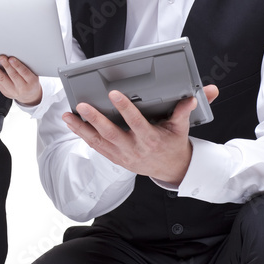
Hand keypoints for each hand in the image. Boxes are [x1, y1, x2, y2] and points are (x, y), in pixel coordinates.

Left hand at [0, 55, 41, 105]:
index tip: (11, 58)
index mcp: (31, 81)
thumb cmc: (31, 81)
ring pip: (2, 80)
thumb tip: (14, 55)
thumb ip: (26, 66)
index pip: (24, 72)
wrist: (29, 96)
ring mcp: (13, 91)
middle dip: (6, 65)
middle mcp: (22, 87)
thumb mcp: (33, 73)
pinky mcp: (5, 92)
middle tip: (1, 57)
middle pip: (13, 75)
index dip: (17, 65)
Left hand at [62, 85, 218, 183]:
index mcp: (151, 140)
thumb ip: (185, 111)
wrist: (169, 169)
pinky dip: (83, 135)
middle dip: (95, 119)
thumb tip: (194, 96)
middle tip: (82, 105)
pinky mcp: (115, 158)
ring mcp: (122, 155)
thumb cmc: (173, 144)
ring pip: (99, 142)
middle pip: (112, 134)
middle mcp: (134, 149)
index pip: (136, 123)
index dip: (125, 108)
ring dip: (82, 128)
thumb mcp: (181, 128)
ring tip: (68, 115)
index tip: (114, 94)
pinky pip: (96, 147)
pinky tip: (73, 124)